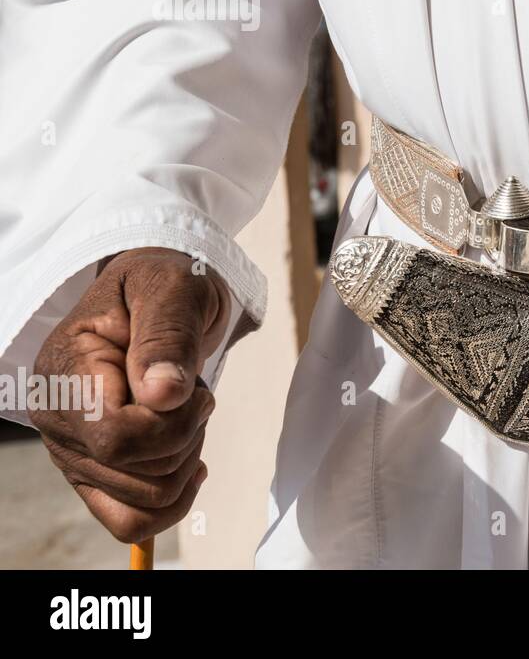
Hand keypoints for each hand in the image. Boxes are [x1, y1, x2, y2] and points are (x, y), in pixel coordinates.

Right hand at [29, 247, 229, 543]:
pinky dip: (172, 503)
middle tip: (194, 392)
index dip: (170, 425)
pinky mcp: (95, 471)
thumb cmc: (165, 283)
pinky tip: (194, 463)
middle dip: (186, 438)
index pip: (115, 436)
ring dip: (185, 460)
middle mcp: (57, 419)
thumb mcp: (174, 289)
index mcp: (66, 371)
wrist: (158, 294)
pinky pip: (129, 521)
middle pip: (136, 474)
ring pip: (141, 504)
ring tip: (185, 412)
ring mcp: (73, 451)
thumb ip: (168, 338)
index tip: (195, 389)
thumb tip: (163, 395)